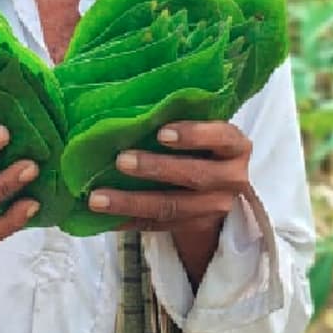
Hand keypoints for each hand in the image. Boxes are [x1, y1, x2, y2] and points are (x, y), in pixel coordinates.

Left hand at [87, 121, 251, 232]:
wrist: (221, 188)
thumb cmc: (204, 145)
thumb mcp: (205, 129)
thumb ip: (180, 118)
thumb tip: (131, 106)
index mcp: (235, 146)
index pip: (221, 137)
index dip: (193, 135)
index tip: (161, 132)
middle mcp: (232, 179)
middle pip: (194, 175)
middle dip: (155, 168)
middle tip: (120, 160)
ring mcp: (215, 207)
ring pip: (171, 207)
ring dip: (131, 202)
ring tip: (97, 198)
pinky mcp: (194, 227)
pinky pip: (157, 226)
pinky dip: (128, 221)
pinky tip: (103, 218)